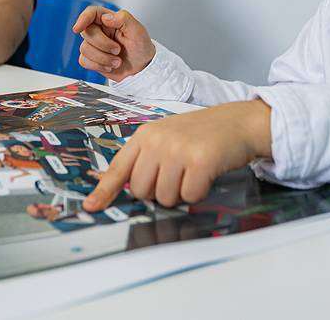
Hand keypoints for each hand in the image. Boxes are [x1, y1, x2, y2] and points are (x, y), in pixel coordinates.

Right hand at [72, 6, 155, 80]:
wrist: (142, 68)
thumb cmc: (141, 47)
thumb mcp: (138, 31)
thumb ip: (124, 19)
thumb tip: (106, 18)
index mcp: (110, 20)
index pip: (92, 13)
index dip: (83, 18)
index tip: (78, 28)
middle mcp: (100, 31)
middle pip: (87, 32)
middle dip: (103, 44)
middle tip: (118, 50)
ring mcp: (95, 45)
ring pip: (84, 49)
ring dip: (103, 58)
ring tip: (117, 61)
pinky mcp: (92, 59)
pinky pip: (84, 61)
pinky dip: (98, 65)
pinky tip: (110, 66)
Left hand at [83, 99, 272, 210]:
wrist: (238, 122)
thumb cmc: (202, 134)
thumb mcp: (167, 137)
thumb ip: (147, 158)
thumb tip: (130, 188)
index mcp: (145, 135)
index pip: (119, 168)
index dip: (104, 191)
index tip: (91, 207)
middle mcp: (157, 141)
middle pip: (142, 191)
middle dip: (159, 192)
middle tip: (177, 175)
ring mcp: (178, 150)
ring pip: (165, 197)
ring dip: (181, 193)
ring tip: (192, 171)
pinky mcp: (199, 161)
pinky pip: (189, 196)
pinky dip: (199, 192)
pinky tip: (206, 174)